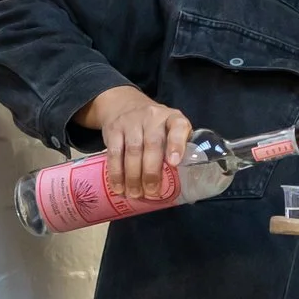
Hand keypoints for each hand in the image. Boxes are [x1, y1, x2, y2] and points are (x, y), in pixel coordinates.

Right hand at [77, 84, 190, 199]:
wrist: (125, 105)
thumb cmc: (155, 127)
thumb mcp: (170, 130)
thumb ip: (178, 150)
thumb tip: (184, 186)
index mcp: (173, 118)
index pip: (178, 126)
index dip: (177, 144)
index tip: (174, 163)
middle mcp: (153, 117)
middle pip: (152, 144)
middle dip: (151, 172)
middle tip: (151, 192)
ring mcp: (131, 121)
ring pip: (132, 150)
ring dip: (133, 176)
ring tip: (134, 194)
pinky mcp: (114, 129)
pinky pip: (114, 153)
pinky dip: (116, 172)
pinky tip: (118, 187)